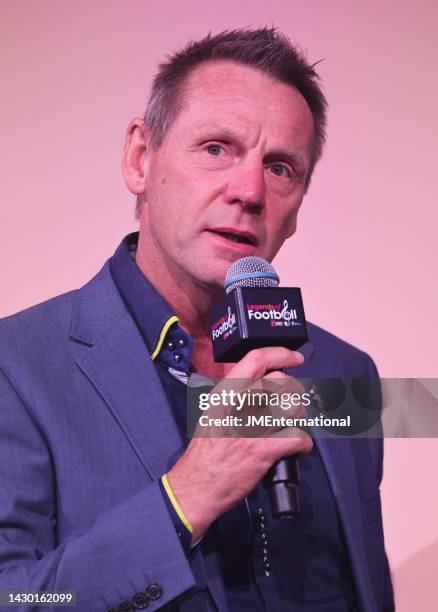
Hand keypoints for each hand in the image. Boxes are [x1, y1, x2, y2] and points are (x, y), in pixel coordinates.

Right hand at [166, 347, 312, 542]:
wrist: (194, 486)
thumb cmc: (204, 453)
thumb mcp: (212, 414)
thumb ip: (233, 397)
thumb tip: (261, 385)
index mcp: (224, 394)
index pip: (255, 359)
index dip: (281, 354)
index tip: (294, 358)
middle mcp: (237, 405)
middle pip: (281, 383)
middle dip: (294, 393)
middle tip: (292, 406)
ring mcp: (250, 427)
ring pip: (293, 408)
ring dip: (299, 419)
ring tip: (292, 428)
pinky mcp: (262, 450)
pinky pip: (297, 437)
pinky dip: (303, 443)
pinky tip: (296, 448)